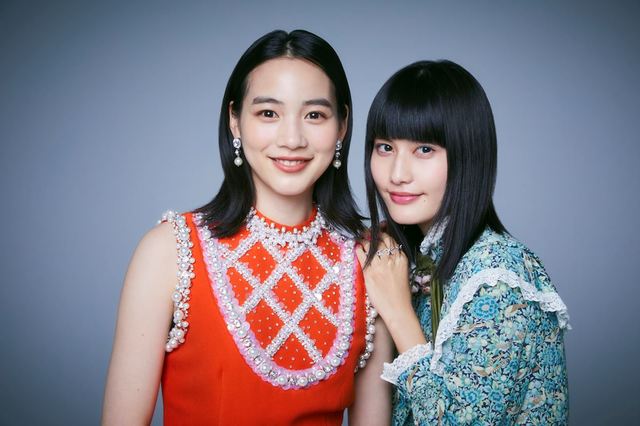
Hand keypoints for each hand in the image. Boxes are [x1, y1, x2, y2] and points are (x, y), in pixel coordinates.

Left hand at [356, 233, 427, 352]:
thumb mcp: (404, 273)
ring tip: (362, 239)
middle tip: (368, 232)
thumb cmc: (402, 295)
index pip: (391, 240)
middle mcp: (391, 259)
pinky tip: (357, 247)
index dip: (384, 234)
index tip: (379, 231)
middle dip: (374, 234)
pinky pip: (362, 255)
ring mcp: (379, 265)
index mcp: (401, 259)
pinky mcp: (369, 272)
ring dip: (365, 241)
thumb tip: (388, 253)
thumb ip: (397, 261)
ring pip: (371, 245)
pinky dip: (359, 249)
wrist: (397, 309)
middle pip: (381, 240)